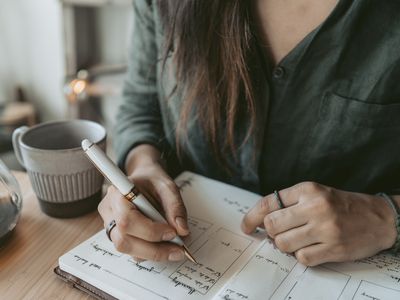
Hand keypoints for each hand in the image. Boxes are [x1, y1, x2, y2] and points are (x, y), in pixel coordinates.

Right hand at [98, 145, 188, 261]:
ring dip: (153, 253)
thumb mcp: (167, 186)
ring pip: (126, 249)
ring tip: (174, 249)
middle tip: (178, 250)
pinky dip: (150, 252)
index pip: (127, 219)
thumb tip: (182, 230)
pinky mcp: (118, 235)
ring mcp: (110, 225)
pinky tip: (164, 246)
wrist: (143, 178)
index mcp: (117, 194)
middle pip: (123, 240)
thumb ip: (175, 206)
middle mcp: (109, 211)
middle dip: (153, 249)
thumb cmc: (152, 180)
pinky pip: (131, 250)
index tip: (172, 232)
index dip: (150, 231)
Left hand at [241, 182, 396, 265]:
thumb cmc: (343, 205)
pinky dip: (302, 256)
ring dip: (285, 245)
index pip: (268, 202)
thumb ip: (291, 202)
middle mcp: (315, 206)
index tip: (246, 226)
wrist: (378, 217)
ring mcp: (325, 228)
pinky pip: (301, 258)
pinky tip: (312, 248)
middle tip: (279, 233)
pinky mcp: (333, 247)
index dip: (251, 216)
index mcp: (308, 189)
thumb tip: (261, 219)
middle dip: (270, 232)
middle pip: (271, 225)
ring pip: (283, 243)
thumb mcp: (316, 193)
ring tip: (298, 240)